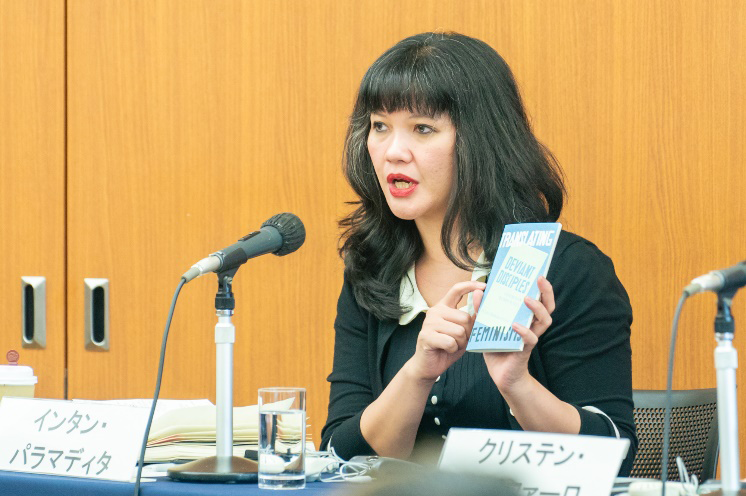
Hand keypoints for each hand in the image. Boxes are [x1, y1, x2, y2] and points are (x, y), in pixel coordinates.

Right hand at [405, 280, 486, 381]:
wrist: (428, 365)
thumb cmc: (447, 347)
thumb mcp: (463, 331)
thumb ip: (471, 318)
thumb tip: (482, 299)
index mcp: (443, 306)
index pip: (456, 289)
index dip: (471, 286)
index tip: (484, 286)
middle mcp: (435, 311)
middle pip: (465, 318)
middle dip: (467, 334)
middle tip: (458, 341)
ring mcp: (429, 322)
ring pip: (459, 331)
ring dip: (460, 343)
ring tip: (451, 346)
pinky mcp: (426, 336)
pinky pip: (450, 342)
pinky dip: (452, 349)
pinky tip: (445, 350)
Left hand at [483, 276, 555, 392]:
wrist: (501, 375)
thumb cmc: (497, 348)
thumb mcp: (487, 325)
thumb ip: (483, 309)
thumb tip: (478, 291)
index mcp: (526, 318)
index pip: (539, 299)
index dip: (542, 287)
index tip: (538, 272)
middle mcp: (532, 326)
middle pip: (548, 307)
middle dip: (546, 292)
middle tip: (540, 279)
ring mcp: (530, 338)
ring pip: (544, 321)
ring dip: (536, 308)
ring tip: (526, 299)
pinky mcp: (524, 350)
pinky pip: (529, 340)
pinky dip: (524, 331)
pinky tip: (515, 325)